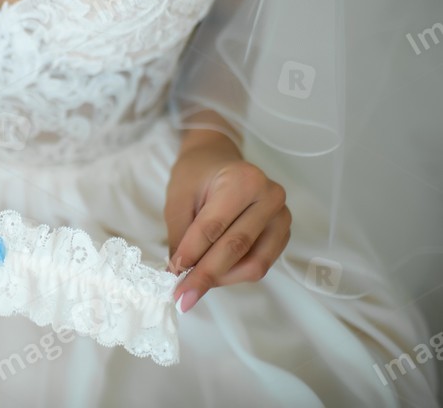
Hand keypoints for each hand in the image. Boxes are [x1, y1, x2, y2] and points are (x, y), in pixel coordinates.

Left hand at [164, 130, 290, 312]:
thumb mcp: (178, 198)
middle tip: (184, 296)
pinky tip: (214, 271)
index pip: (214, 227)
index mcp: (243, 180)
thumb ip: (180, 235)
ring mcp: (282, 216)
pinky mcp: (283, 233)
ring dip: (222, 279)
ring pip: (253, 263)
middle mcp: (270, 197)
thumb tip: (180, 274)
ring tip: (196, 282)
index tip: (173, 278)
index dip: (192, 255)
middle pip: (236, 248)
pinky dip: (234, 274)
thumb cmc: (196, 176)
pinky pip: (261, 264)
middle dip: (206, 276)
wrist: (217, 161)